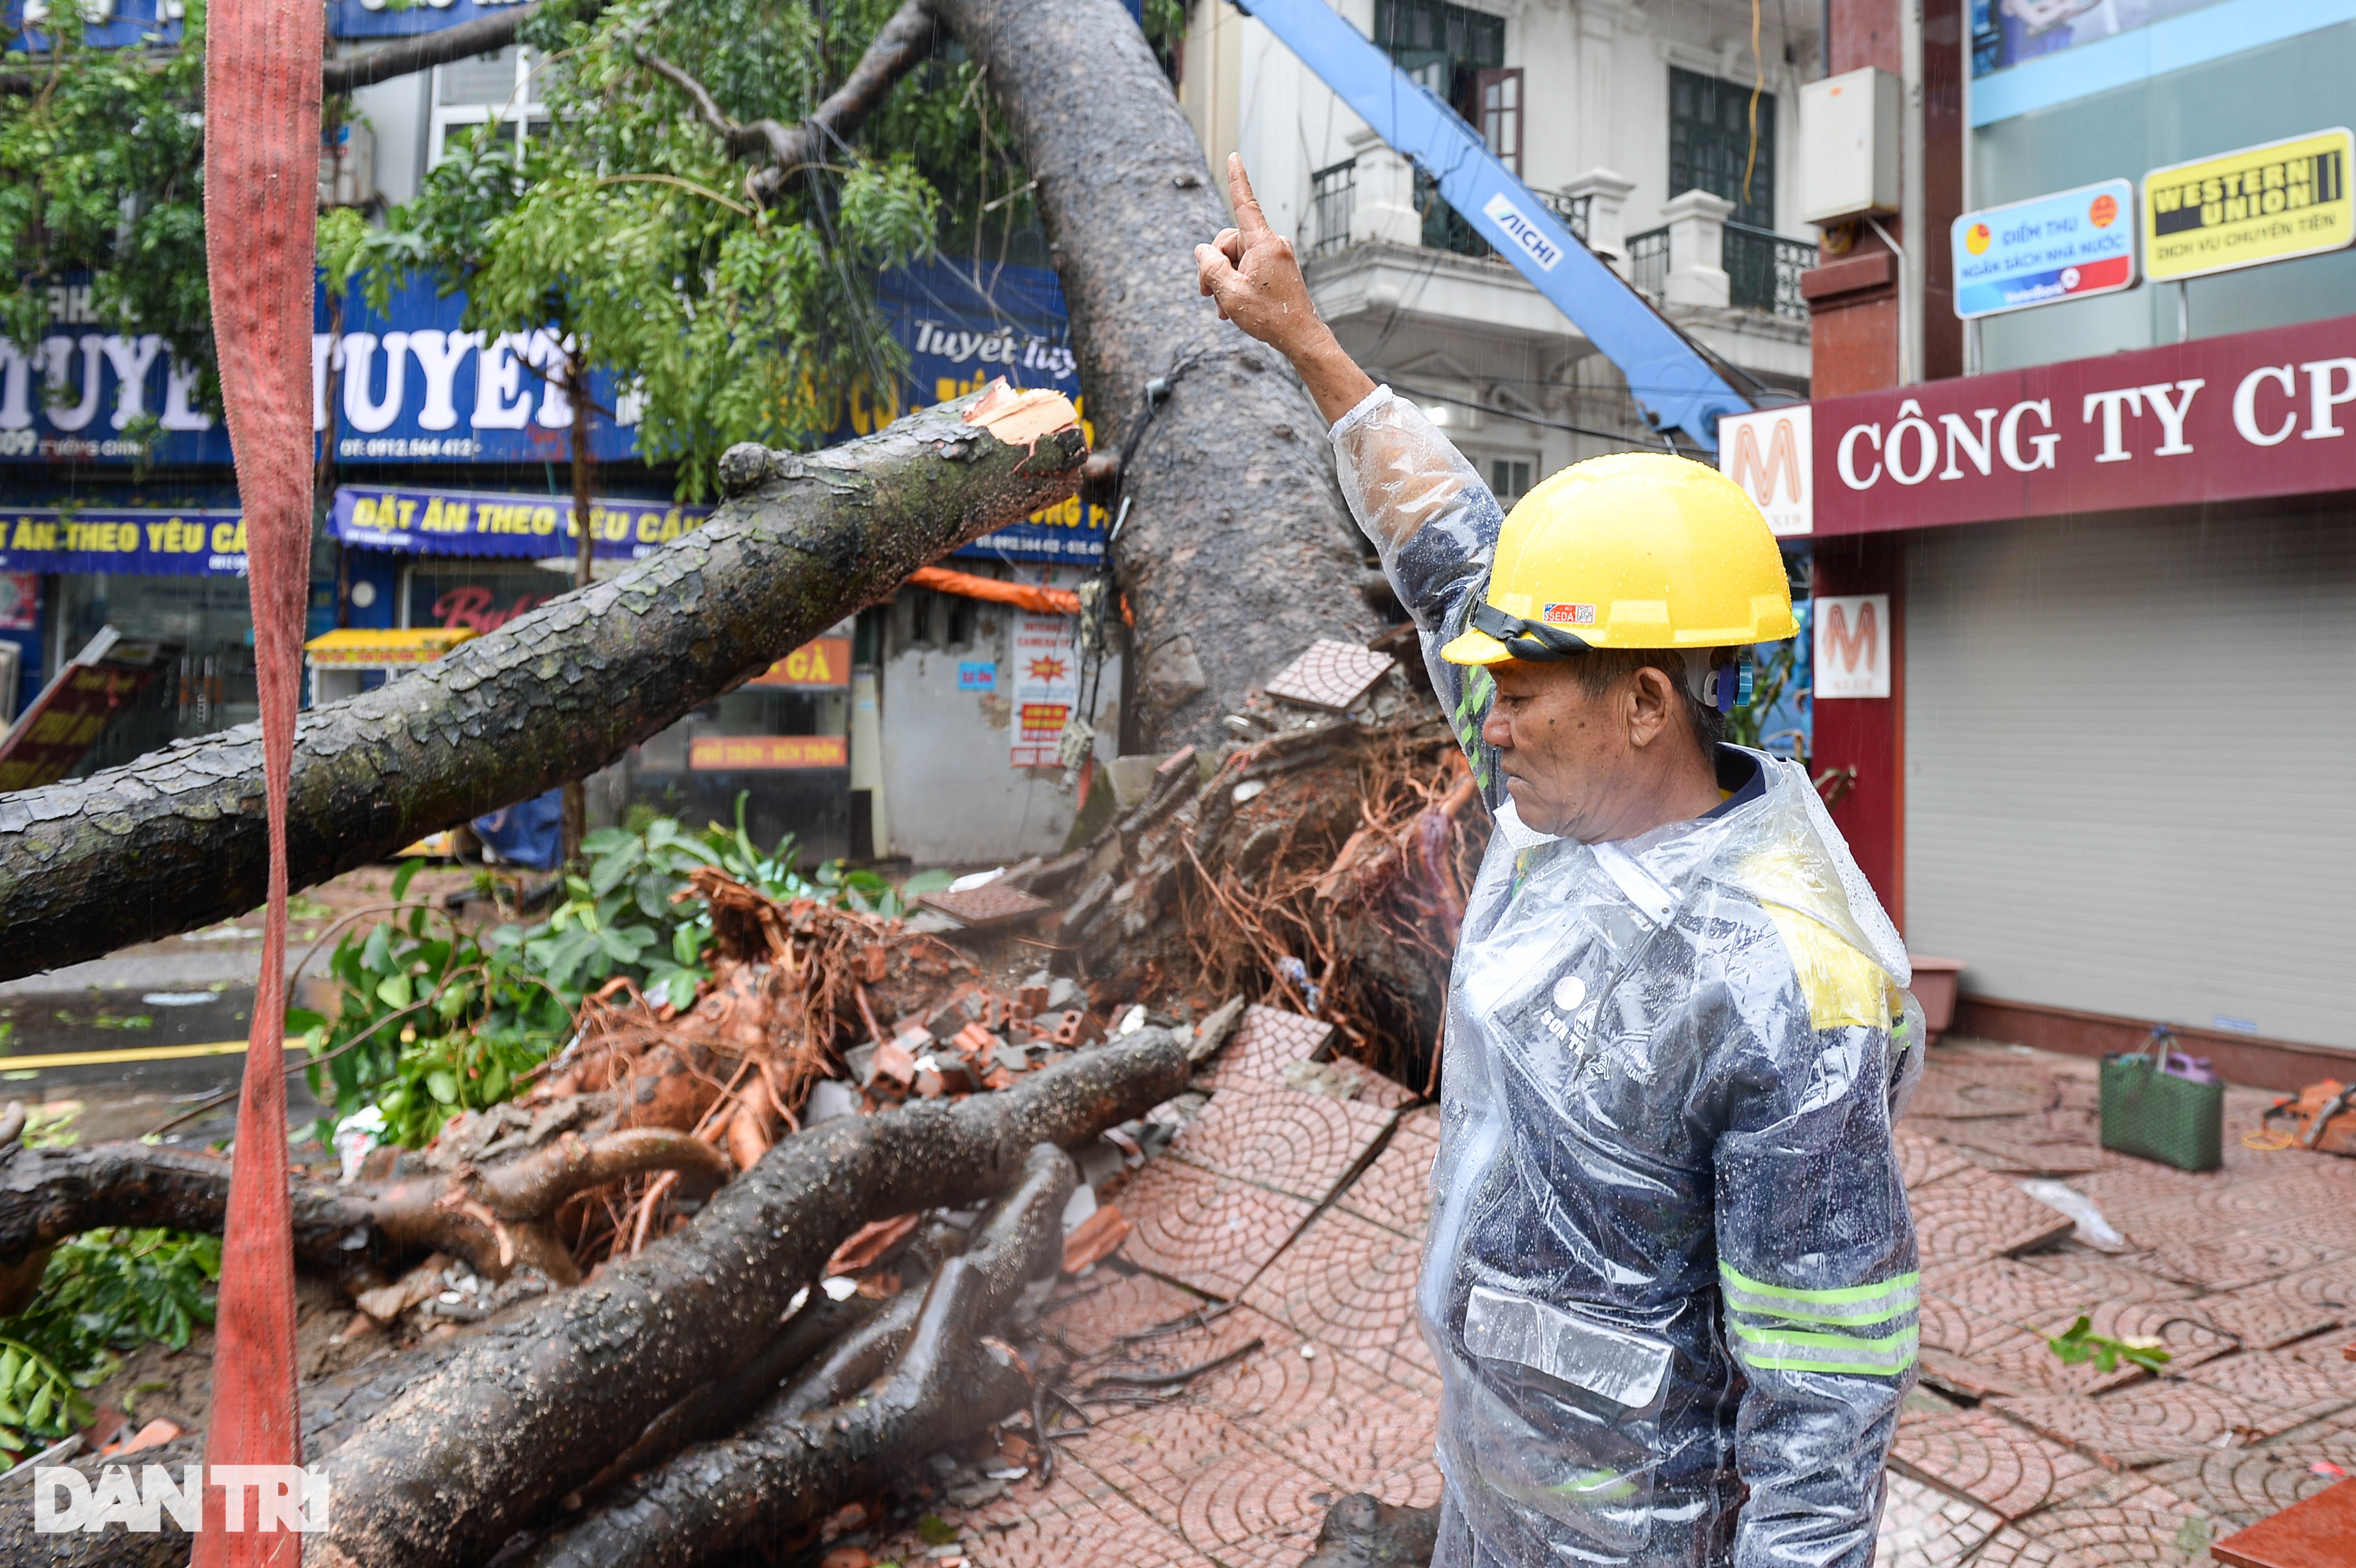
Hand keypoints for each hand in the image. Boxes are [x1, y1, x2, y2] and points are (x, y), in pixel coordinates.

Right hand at [1194, 154, 1374, 423]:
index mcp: (1263, 243)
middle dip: (1214, 265)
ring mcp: (1277, 256)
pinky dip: (1238, 282)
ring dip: (1224, 279)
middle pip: (1230, 241)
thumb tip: (1202, 250)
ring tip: (1222, 308)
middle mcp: (1272, 244)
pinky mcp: (1278, 268)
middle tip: (1205, 295)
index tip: (1235, 157)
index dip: (1237, 180)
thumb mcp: (1230, 293)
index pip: (1245, 203)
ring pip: (1238, 257)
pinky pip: (1250, 266)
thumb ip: (1211, 268)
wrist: (1301, 337)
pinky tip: (1232, 307)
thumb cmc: (1269, 316)